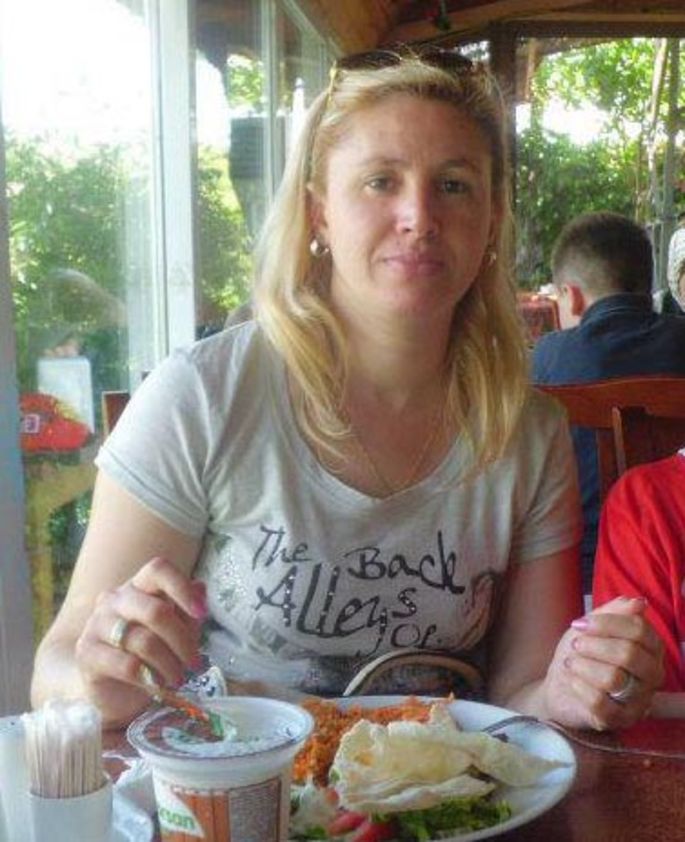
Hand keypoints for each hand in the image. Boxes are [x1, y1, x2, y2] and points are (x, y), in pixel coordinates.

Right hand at [74, 556, 206, 725]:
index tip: (202, 613)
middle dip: (182, 640)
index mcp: (138, 586)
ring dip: (169, 664)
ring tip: (178, 679)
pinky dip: (150, 679)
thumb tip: (201, 589)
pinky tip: (158, 687)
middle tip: (194, 663)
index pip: (158, 570)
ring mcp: (97, 624)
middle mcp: (115, 599)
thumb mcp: (176, 633)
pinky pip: (127, 665)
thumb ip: (187, 613)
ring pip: (144, 641)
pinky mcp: (87, 653)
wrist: (114, 690)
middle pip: (156, 611)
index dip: (182, 588)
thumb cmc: (149, 654)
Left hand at [542, 596, 663, 729]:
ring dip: (584, 665)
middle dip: (594, 645)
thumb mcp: (592, 627)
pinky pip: (600, 702)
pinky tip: (572, 680)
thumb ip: (613, 612)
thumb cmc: (582, 654)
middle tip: (576, 644)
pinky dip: (579, 686)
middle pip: (629, 654)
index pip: (639, 630)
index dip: (606, 623)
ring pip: (613, 678)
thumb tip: (639, 603)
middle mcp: (652, 675)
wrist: (560, 687)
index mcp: (651, 648)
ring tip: (571, 662)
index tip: (580, 623)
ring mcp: (638, 700)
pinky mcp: (619, 720)